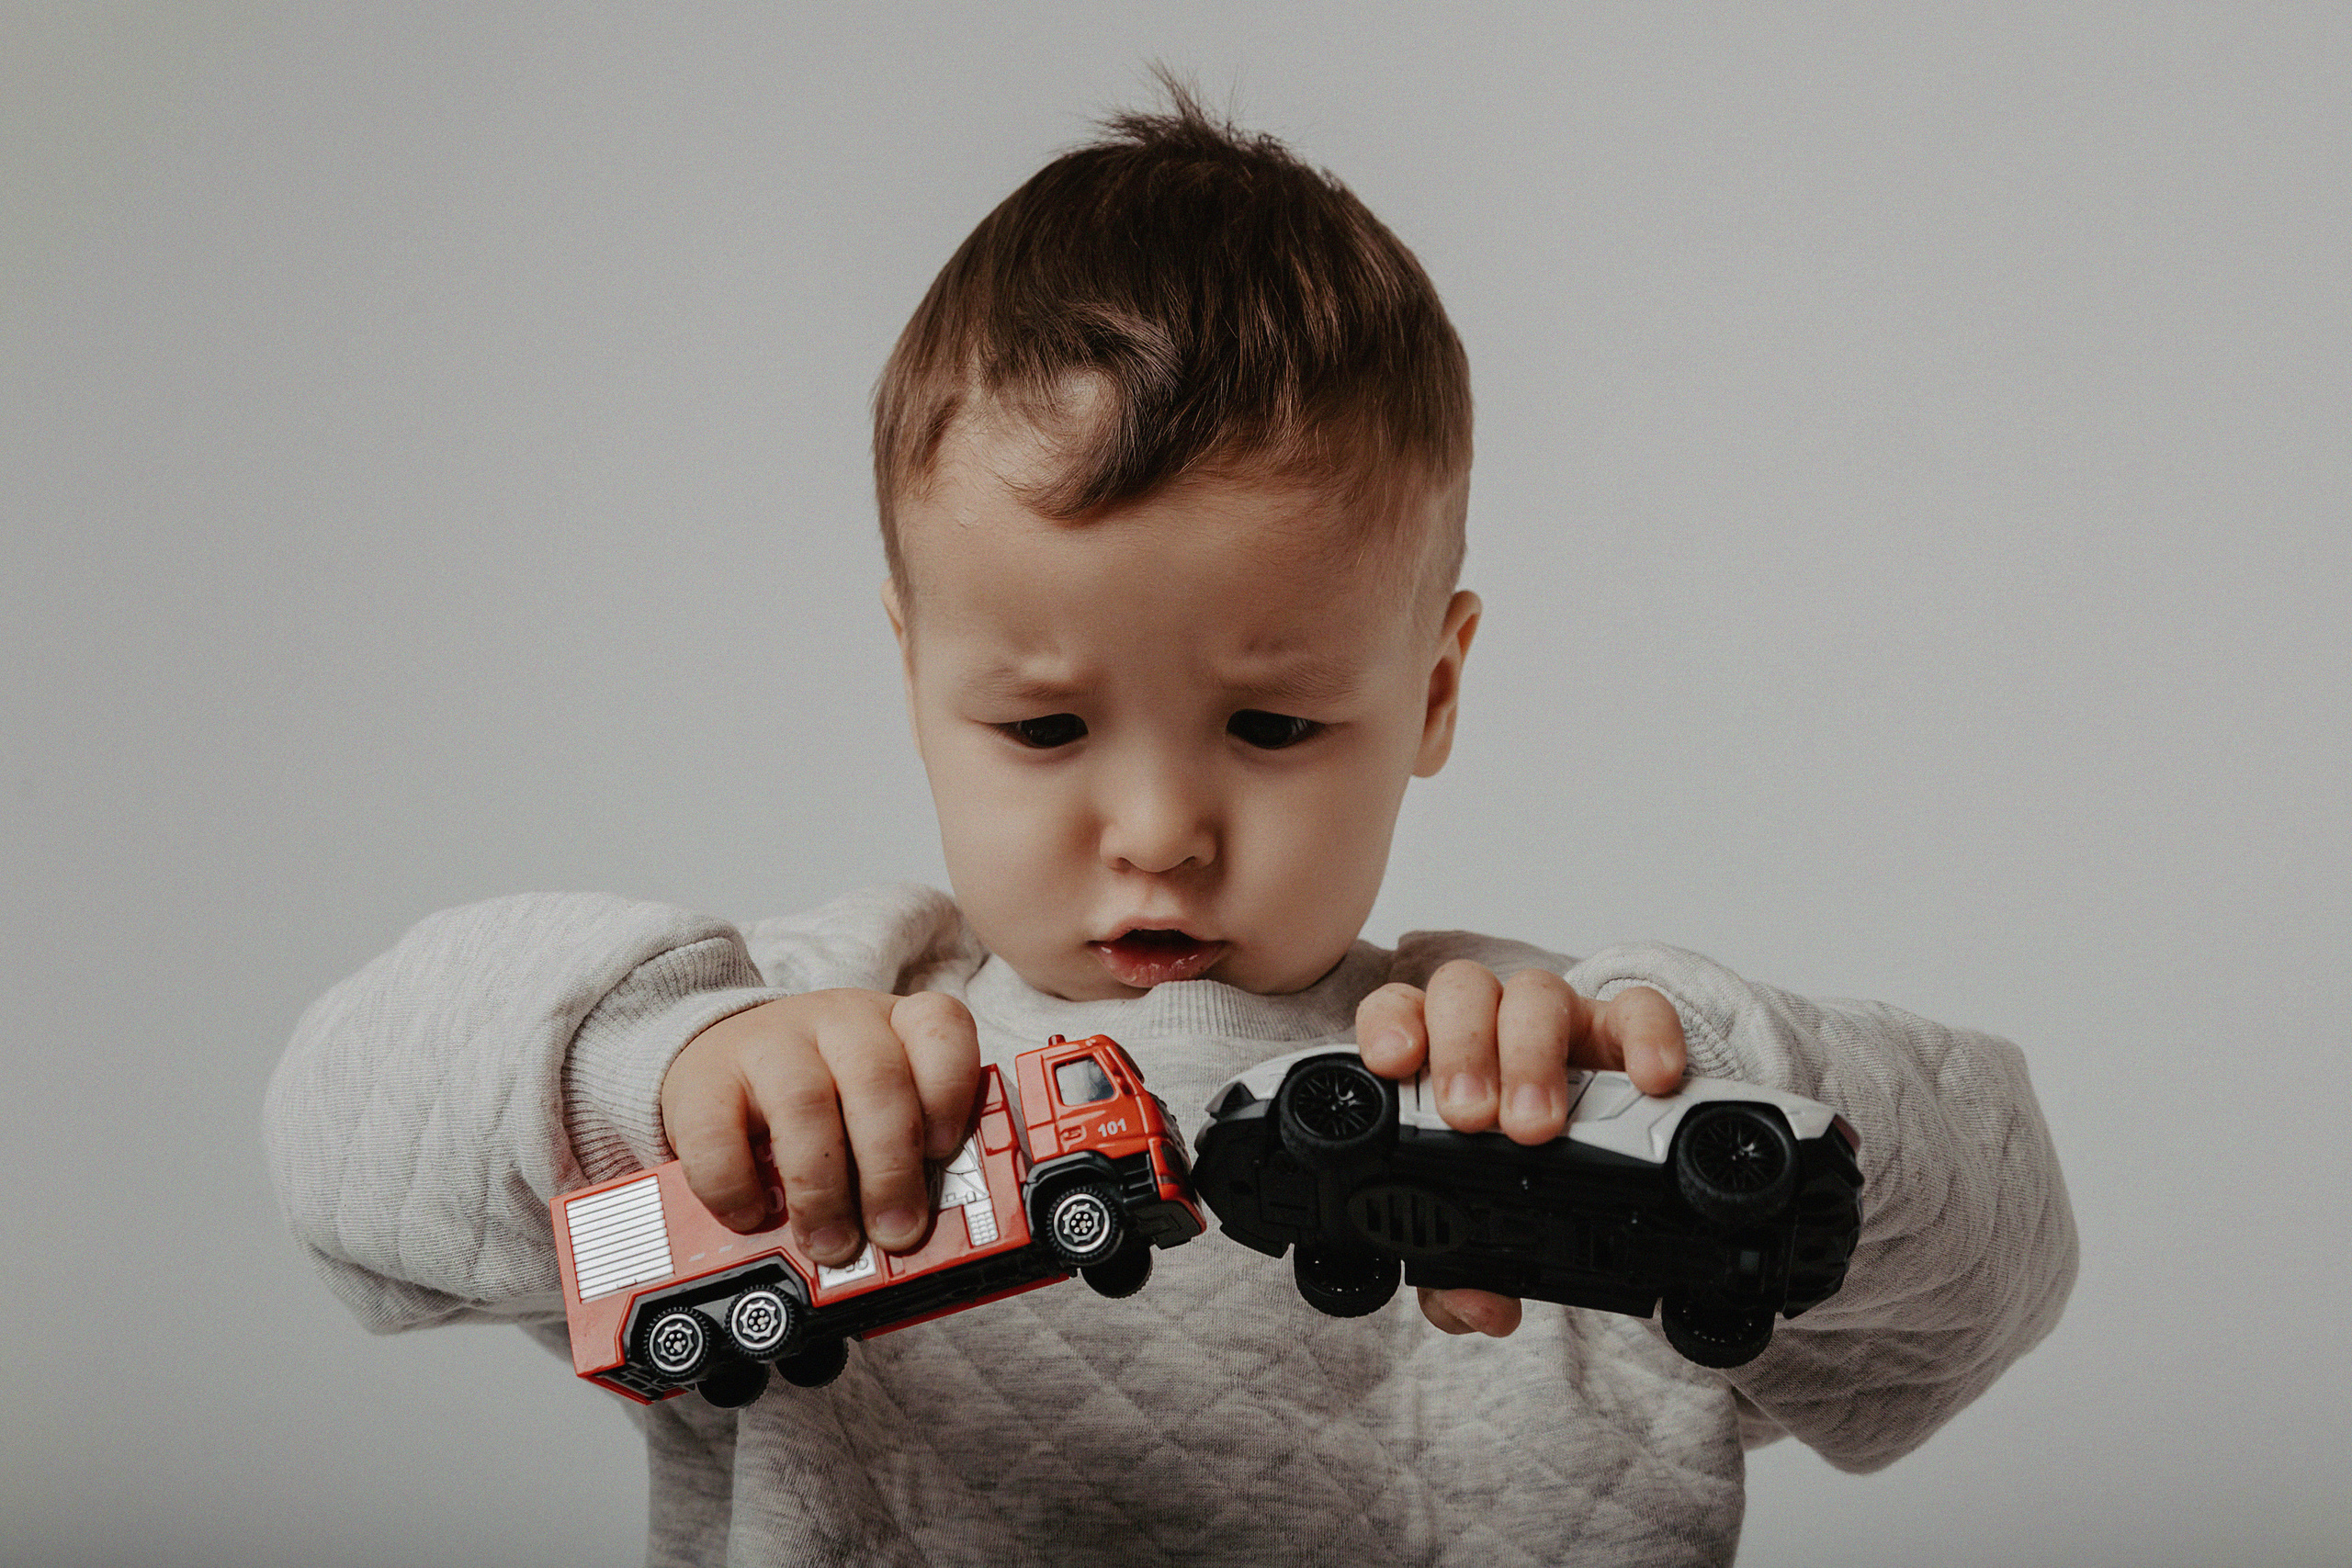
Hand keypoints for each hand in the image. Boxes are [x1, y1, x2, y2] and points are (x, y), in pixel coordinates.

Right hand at [658, 989, 981, 1266]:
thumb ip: (907, 1151)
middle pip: (877, 1082)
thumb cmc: (820, 1096)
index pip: (941, 1026)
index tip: (945, 1151)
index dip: (950, 1090)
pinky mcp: (704, 1080)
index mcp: (896, 1023)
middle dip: (891, 1169)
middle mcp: (837, 1021)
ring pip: (804, 1106)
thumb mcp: (873, 1107)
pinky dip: (739, 1190)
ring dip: (823, 1191)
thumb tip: (923, 1228)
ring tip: (831, 1242)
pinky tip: (754, 1217)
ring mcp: (768, 1043)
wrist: (720, 1057)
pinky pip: (719, 1139)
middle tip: (895, 1232)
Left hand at [1354, 960, 1686, 1337]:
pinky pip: (1637, 1011)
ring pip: (1536, 994)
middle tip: (1472, 1121)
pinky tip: (1648, 1079)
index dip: (1389, 1025)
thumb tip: (1473, 1307)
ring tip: (1538, 1126)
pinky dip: (1644, 1037)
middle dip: (1462, 1053)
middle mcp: (1492, 1028)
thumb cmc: (1520, 1186)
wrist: (1611, 1167)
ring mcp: (1560, 1022)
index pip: (1399, 1012)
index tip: (1392, 1063)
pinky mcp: (1626, 1033)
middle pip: (1463, 994)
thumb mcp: (1479, 1233)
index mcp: (1437, 1060)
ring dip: (1530, 1055)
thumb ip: (1455, 1279)